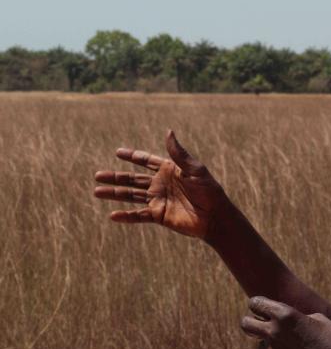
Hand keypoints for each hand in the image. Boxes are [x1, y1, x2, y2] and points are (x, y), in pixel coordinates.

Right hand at [94, 130, 227, 239]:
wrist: (215, 216)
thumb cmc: (209, 191)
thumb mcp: (194, 170)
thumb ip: (178, 153)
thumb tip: (168, 131)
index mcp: (169, 170)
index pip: (146, 161)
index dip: (133, 156)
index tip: (118, 152)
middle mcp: (161, 184)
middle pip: (133, 180)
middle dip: (116, 177)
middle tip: (97, 175)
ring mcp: (159, 200)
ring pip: (131, 196)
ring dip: (114, 194)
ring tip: (97, 192)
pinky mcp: (159, 216)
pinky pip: (139, 216)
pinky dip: (126, 216)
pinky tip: (113, 216)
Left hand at [240, 297, 330, 348]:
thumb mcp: (320, 320)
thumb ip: (300, 317)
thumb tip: (294, 320)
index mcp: (284, 315)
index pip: (255, 303)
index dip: (259, 303)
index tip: (265, 306)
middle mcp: (274, 333)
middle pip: (246, 324)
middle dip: (252, 321)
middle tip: (265, 322)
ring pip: (260, 344)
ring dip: (269, 342)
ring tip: (288, 343)